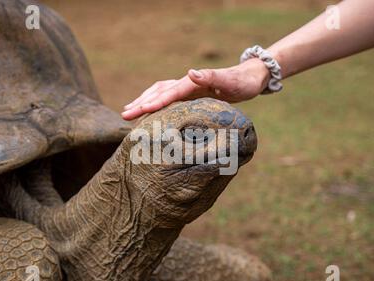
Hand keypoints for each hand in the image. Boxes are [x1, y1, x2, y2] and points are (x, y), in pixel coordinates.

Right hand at [121, 58, 269, 119]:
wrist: (248, 78)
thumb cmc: (241, 82)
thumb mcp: (230, 81)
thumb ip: (211, 76)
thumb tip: (191, 72)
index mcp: (193, 83)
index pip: (169, 93)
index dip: (154, 102)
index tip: (139, 110)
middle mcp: (186, 83)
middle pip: (158, 92)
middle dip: (141, 103)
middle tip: (125, 115)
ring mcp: (187, 88)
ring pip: (159, 93)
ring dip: (144, 101)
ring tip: (129, 111)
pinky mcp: (189, 93)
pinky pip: (167, 98)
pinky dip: (155, 102)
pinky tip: (149, 111)